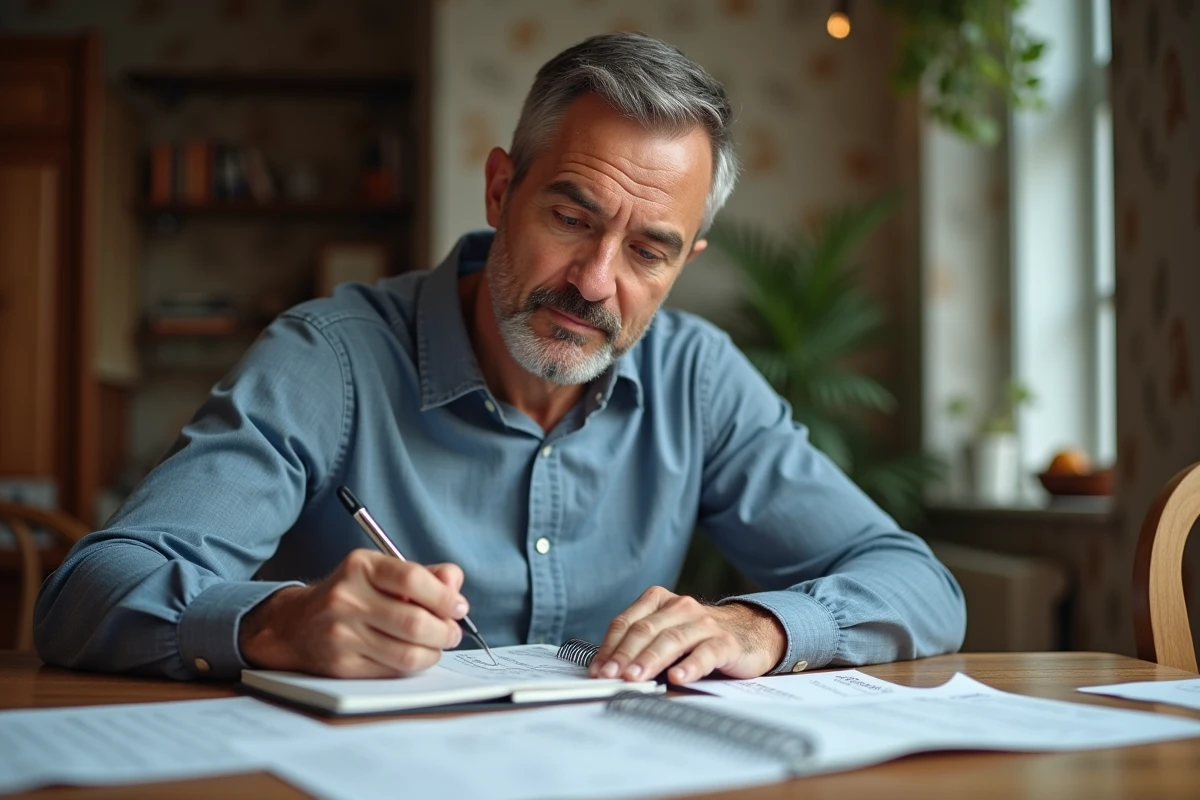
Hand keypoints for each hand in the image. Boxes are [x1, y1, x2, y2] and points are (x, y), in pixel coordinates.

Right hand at [238, 549, 467, 677]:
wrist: (295, 625)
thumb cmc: (351, 595)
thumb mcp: (382, 572)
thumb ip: (424, 575)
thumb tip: (454, 585)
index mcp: (361, 567)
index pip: (412, 578)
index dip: (444, 597)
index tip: (459, 607)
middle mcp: (347, 599)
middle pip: (414, 622)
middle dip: (445, 631)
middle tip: (452, 632)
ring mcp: (342, 634)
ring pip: (407, 653)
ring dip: (433, 652)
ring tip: (436, 645)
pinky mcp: (342, 665)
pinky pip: (392, 671)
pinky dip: (412, 666)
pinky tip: (413, 655)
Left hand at [589, 586, 785, 683]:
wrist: (750, 632)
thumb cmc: (698, 637)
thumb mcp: (667, 634)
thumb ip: (640, 646)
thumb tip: (608, 671)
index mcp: (659, 601)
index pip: (627, 622)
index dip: (610, 646)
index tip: (598, 669)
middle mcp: (681, 607)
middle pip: (646, 630)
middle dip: (625, 654)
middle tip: (611, 676)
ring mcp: (704, 623)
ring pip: (672, 639)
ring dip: (651, 659)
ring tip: (636, 678)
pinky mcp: (726, 642)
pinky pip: (706, 653)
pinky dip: (690, 666)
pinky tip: (678, 677)